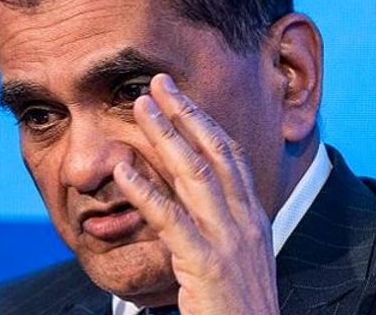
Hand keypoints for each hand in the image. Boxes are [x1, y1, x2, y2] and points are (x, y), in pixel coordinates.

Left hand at [113, 74, 278, 313]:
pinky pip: (171, 219)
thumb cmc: (239, 305)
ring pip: (194, 173)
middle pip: (214, 151)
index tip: (181, 96)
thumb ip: (219, 224)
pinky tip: (123, 169)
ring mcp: (228, 240)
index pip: (230, 155)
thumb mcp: (237, 256)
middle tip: (158, 82)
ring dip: (165, 135)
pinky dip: (145, 189)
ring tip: (140, 106)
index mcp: (252, 216)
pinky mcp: (206, 263)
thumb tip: (191, 199)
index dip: (205, 120)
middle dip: (185, 112)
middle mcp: (245, 220)